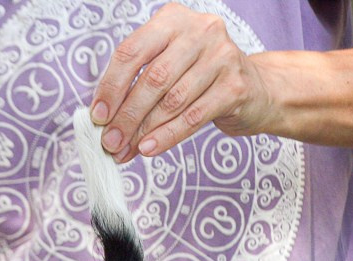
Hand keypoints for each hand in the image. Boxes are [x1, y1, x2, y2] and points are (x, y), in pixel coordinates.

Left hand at [91, 3, 273, 162]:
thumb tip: (104, 118)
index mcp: (172, 20)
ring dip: (144, 130)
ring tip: (126, 149)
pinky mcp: (235, 86)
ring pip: (172, 100)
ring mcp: (221, 56)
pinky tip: (149, 148)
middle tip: (110, 141)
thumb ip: (136, 82)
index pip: (132, 52)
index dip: (111, 87)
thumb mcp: (167, 65)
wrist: (254, 87)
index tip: (98, 116)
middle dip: (127, 115)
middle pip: (152, 79)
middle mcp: (199, 31)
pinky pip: (192, 117)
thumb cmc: (199, 77)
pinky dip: (167, 136)